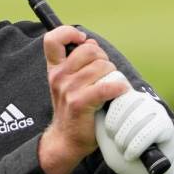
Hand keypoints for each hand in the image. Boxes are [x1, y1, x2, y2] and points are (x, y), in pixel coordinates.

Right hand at [38, 27, 129, 173]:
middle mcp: (59, 76)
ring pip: (102, 66)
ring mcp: (68, 89)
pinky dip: (118, 87)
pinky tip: (120, 91)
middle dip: (103, 58)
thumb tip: (91, 43)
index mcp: (55, 68)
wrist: (66, 140)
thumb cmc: (73, 111)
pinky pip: (106, 87)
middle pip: (89, 50)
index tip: (82, 40)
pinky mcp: (80, 103)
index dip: (69, 33)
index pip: (52, 39)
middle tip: (104, 73)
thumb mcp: (67, 82)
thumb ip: (77, 62)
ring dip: (112, 74)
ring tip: (111, 85)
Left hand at [95, 71, 173, 173]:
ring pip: (135, 119)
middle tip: (116, 143)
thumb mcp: (103, 133)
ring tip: (123, 151)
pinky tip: (131, 155)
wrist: (139, 172)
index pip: (114, 92)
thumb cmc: (120, 151)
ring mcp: (156, 110)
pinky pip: (147, 133)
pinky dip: (135, 147)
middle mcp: (142, 99)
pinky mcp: (166, 125)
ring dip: (124, 140)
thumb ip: (100, 116)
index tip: (109, 133)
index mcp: (126, 97)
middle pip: (123, 104)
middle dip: (114, 128)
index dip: (108, 116)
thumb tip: (98, 99)